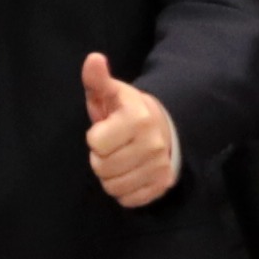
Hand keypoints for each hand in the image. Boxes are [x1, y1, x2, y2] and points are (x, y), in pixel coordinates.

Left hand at [81, 51, 178, 205]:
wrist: (164, 127)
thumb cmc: (126, 110)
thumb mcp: (111, 91)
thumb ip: (97, 78)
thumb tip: (93, 59)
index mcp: (138, 118)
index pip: (96, 143)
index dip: (96, 137)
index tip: (106, 129)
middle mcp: (153, 144)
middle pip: (102, 168)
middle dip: (101, 158)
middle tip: (112, 147)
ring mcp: (160, 167)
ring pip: (113, 187)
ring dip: (110, 176)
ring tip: (119, 159)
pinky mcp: (162, 185)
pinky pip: (128, 200)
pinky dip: (124, 190)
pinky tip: (129, 173)